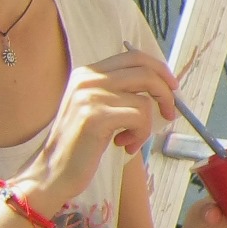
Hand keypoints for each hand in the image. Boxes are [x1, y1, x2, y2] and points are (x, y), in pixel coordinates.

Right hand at [11, 50, 176, 210]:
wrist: (54, 171)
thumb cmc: (82, 143)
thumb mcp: (99, 108)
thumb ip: (121, 91)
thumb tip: (164, 84)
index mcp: (87, 73)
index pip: (134, 56)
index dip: (159, 69)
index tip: (172, 87)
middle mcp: (87, 79)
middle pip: (145, 72)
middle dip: (165, 94)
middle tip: (169, 113)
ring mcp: (89, 96)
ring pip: (144, 100)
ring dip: (147, 125)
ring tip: (131, 139)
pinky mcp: (95, 116)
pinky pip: (139, 119)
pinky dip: (140, 135)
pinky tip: (124, 145)